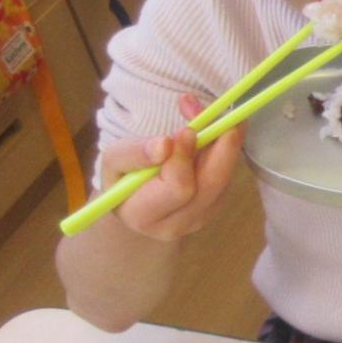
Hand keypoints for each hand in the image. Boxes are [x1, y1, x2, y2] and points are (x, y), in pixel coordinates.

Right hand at [101, 93, 242, 241]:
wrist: (132, 200)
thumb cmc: (120, 177)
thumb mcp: (113, 160)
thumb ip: (134, 153)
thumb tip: (164, 145)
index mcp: (143, 215)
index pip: (178, 188)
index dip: (184, 157)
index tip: (186, 130)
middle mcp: (176, 225)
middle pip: (212, 186)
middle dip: (220, 148)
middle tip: (220, 117)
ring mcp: (199, 220)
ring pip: (225, 180)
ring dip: (226, 146)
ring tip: (214, 118)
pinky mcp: (214, 209)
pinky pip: (228, 179)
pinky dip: (225, 153)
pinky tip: (214, 135)